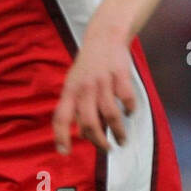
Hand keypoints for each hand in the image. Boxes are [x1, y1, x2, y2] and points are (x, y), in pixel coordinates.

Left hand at [52, 28, 136, 154]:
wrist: (104, 38)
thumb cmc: (88, 67)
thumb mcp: (74, 84)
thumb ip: (77, 107)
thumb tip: (83, 134)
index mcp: (70, 91)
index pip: (61, 117)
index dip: (60, 136)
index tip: (65, 152)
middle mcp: (84, 88)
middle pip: (90, 123)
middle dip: (99, 141)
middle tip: (107, 149)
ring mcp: (102, 82)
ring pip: (111, 115)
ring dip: (118, 132)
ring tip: (122, 140)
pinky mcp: (120, 76)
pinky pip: (127, 99)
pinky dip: (130, 110)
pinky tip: (130, 113)